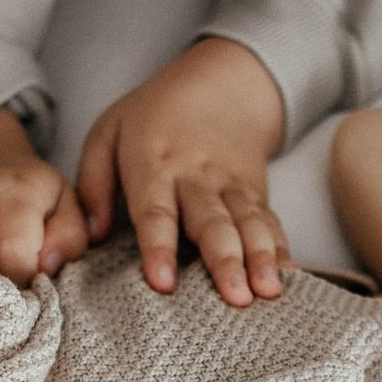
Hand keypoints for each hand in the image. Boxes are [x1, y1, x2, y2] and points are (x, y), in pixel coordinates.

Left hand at [78, 37, 289, 306]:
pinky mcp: (257, 192)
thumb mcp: (108, 133)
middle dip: (225, 261)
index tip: (163, 283)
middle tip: (235, 298)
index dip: (159, 247)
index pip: (156, 212)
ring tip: (268, 291)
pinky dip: (282, 249)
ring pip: (248, 224)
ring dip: (260, 258)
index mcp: (154, 164)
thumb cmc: (154, 116)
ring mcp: (232, 185)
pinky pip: (270, 222)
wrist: (222, 83)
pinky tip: (290, 276)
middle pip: (212, 223)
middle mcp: (197, 177)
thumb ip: (93, 184)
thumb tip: (92, 236)